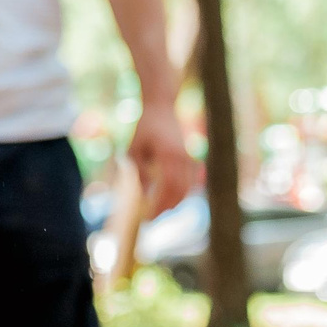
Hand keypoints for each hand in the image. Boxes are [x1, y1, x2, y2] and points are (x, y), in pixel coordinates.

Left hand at [130, 100, 192, 215]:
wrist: (161, 108)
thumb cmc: (144, 128)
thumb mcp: (134, 149)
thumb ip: (139, 171)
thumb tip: (143, 195)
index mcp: (169, 155)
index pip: (168, 187)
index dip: (160, 205)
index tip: (148, 217)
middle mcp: (183, 158)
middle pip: (180, 192)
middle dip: (166, 207)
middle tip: (150, 217)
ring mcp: (190, 158)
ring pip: (188, 188)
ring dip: (175, 202)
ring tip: (158, 210)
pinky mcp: (191, 159)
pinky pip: (191, 182)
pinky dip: (182, 193)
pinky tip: (170, 199)